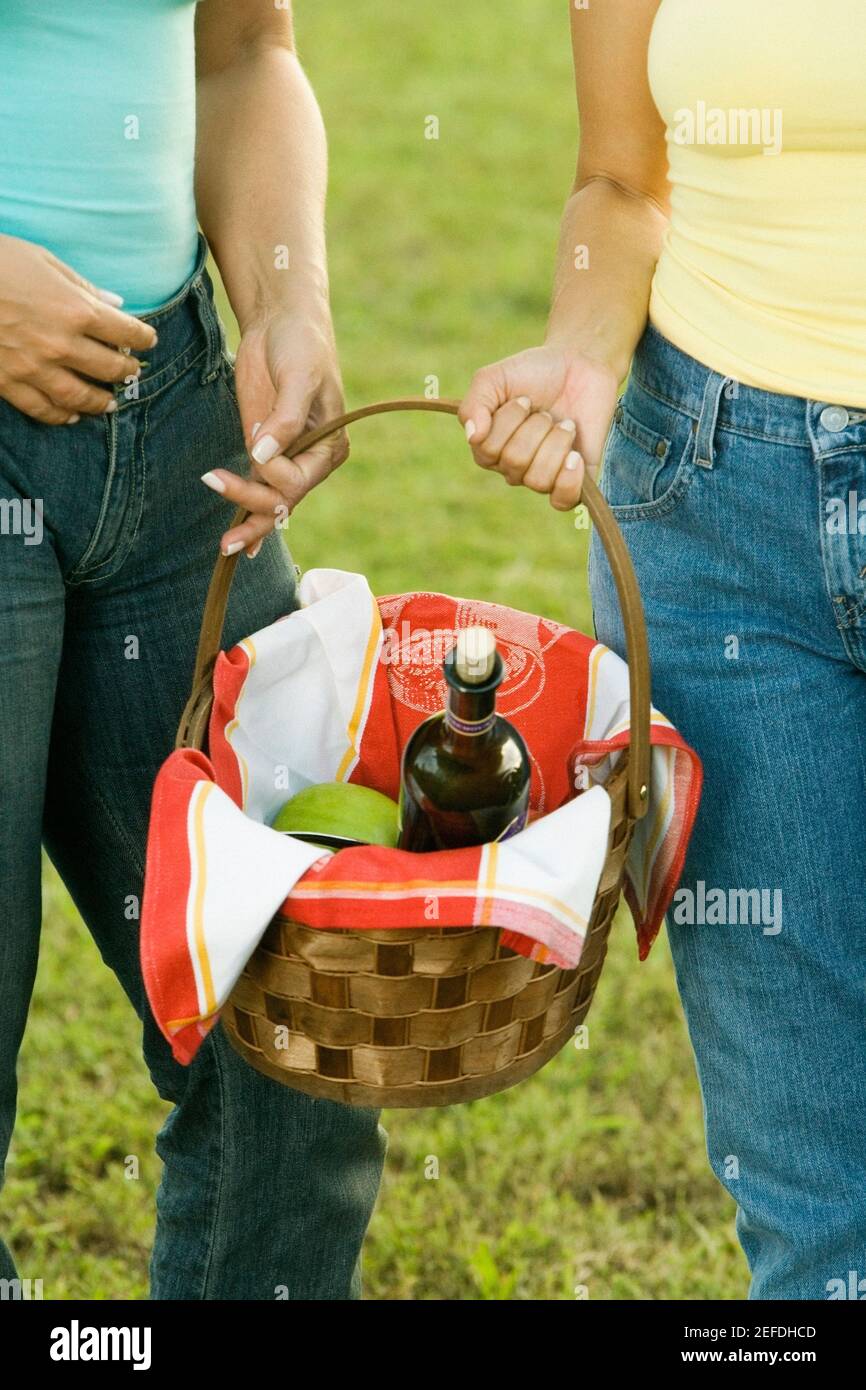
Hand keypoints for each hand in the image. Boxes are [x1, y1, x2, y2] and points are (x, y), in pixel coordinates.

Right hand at [0, 234, 156, 424]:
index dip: (143, 337)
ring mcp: (35, 367)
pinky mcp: (9, 383)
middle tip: (132, 372)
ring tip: (110, 403)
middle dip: (126, 370)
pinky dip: (61, 416)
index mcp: (76, 310)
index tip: (148, 340)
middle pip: (109, 368)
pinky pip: (42, 408)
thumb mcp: (44, 260)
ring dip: (101, 401)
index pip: (125, 332)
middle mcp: (61, 344)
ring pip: (80, 396)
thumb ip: (83, 287)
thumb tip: (115, 304)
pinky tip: (72, 416)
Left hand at [201, 305, 347, 557]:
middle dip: (253, 505)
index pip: (298, 480)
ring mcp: (285, 457)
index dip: (273, 471)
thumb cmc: (300, 344)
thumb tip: (263, 452)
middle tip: (218, 492)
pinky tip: (242, 546)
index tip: (257, 441)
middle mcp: (311, 460)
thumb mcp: (299, 376)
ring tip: (225, 546)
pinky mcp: (261, 448)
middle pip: (282, 499)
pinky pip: (256, 489)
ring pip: (268, 503)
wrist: (280, 320)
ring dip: (248, 523)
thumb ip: (284, 418)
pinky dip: (248, 515)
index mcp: (330, 448)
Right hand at [459, 345, 619, 509]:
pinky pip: (563, 501)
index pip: (488, 450)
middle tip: (545, 412)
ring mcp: (543, 475)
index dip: (507, 422)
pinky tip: (574, 456)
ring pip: (538, 480)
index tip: (523, 398)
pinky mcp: (573, 479)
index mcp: (490, 446)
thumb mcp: (494, 378)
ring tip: (565, 425)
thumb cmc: (534, 373)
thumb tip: (473, 437)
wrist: (580, 365)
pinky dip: (568, 481)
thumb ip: (474, 403)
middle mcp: (513, 467)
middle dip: (534, 429)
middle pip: (514, 464)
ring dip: (556, 443)